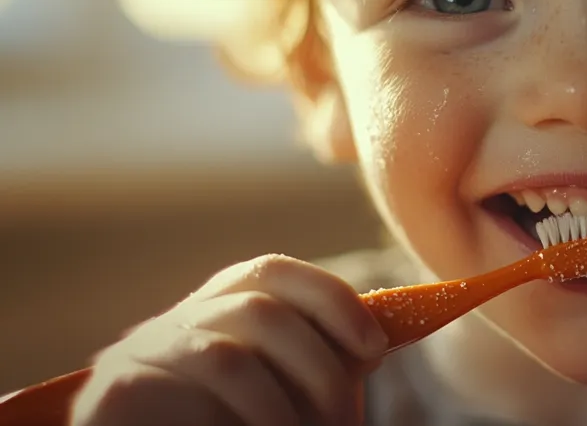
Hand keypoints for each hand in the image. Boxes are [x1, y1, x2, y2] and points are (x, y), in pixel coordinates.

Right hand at [70, 254, 387, 425]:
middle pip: (261, 310)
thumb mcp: (287, 391)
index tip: (376, 348)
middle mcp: (178, 320)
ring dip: (280, 410)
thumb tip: (374, 341)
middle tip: (342, 420)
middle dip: (318, 367)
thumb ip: (323, 360)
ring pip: (229, 360)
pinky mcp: (115, 393)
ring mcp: (140, 354)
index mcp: (221, 306)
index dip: (331, 299)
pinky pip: (188, 402)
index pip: (275, 271)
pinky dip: (233, 425)